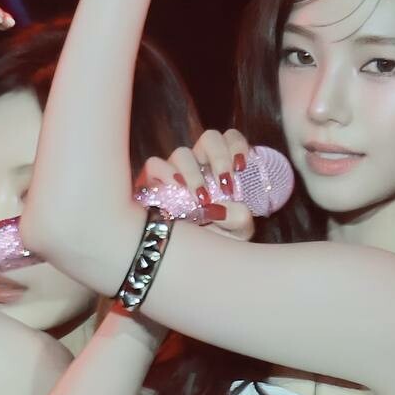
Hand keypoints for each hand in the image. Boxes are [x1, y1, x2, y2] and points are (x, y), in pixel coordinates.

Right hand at [136, 128, 255, 239]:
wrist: (189, 256)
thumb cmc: (217, 238)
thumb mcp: (237, 234)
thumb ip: (239, 220)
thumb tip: (226, 207)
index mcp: (224, 166)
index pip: (231, 139)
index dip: (237, 145)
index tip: (242, 166)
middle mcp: (200, 162)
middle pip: (210, 138)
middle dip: (220, 157)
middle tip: (226, 185)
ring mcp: (176, 169)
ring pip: (182, 153)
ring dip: (194, 173)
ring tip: (202, 198)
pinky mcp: (153, 179)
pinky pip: (155, 165)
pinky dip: (165, 174)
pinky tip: (176, 191)